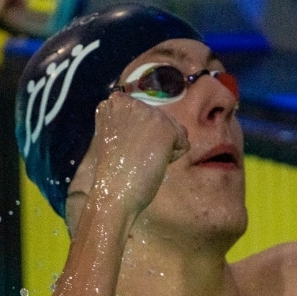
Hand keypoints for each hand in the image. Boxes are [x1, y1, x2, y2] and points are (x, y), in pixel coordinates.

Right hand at [87, 92, 190, 226]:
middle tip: (133, 159)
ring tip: (142, 161)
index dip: (140, 138)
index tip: (124, 150)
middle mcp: (131, 101)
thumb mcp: (117, 138)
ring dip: (164, 150)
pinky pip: (184, 143)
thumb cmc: (114, 174)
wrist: (112, 194)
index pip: (146, 115)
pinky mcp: (165, 127)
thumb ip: (134, 124)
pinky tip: (152, 164)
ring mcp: (148, 112)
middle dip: (154, 142)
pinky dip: (173, 158)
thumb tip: (171, 128)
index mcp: (115, 102)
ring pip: (175, 131)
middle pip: (163, 121)